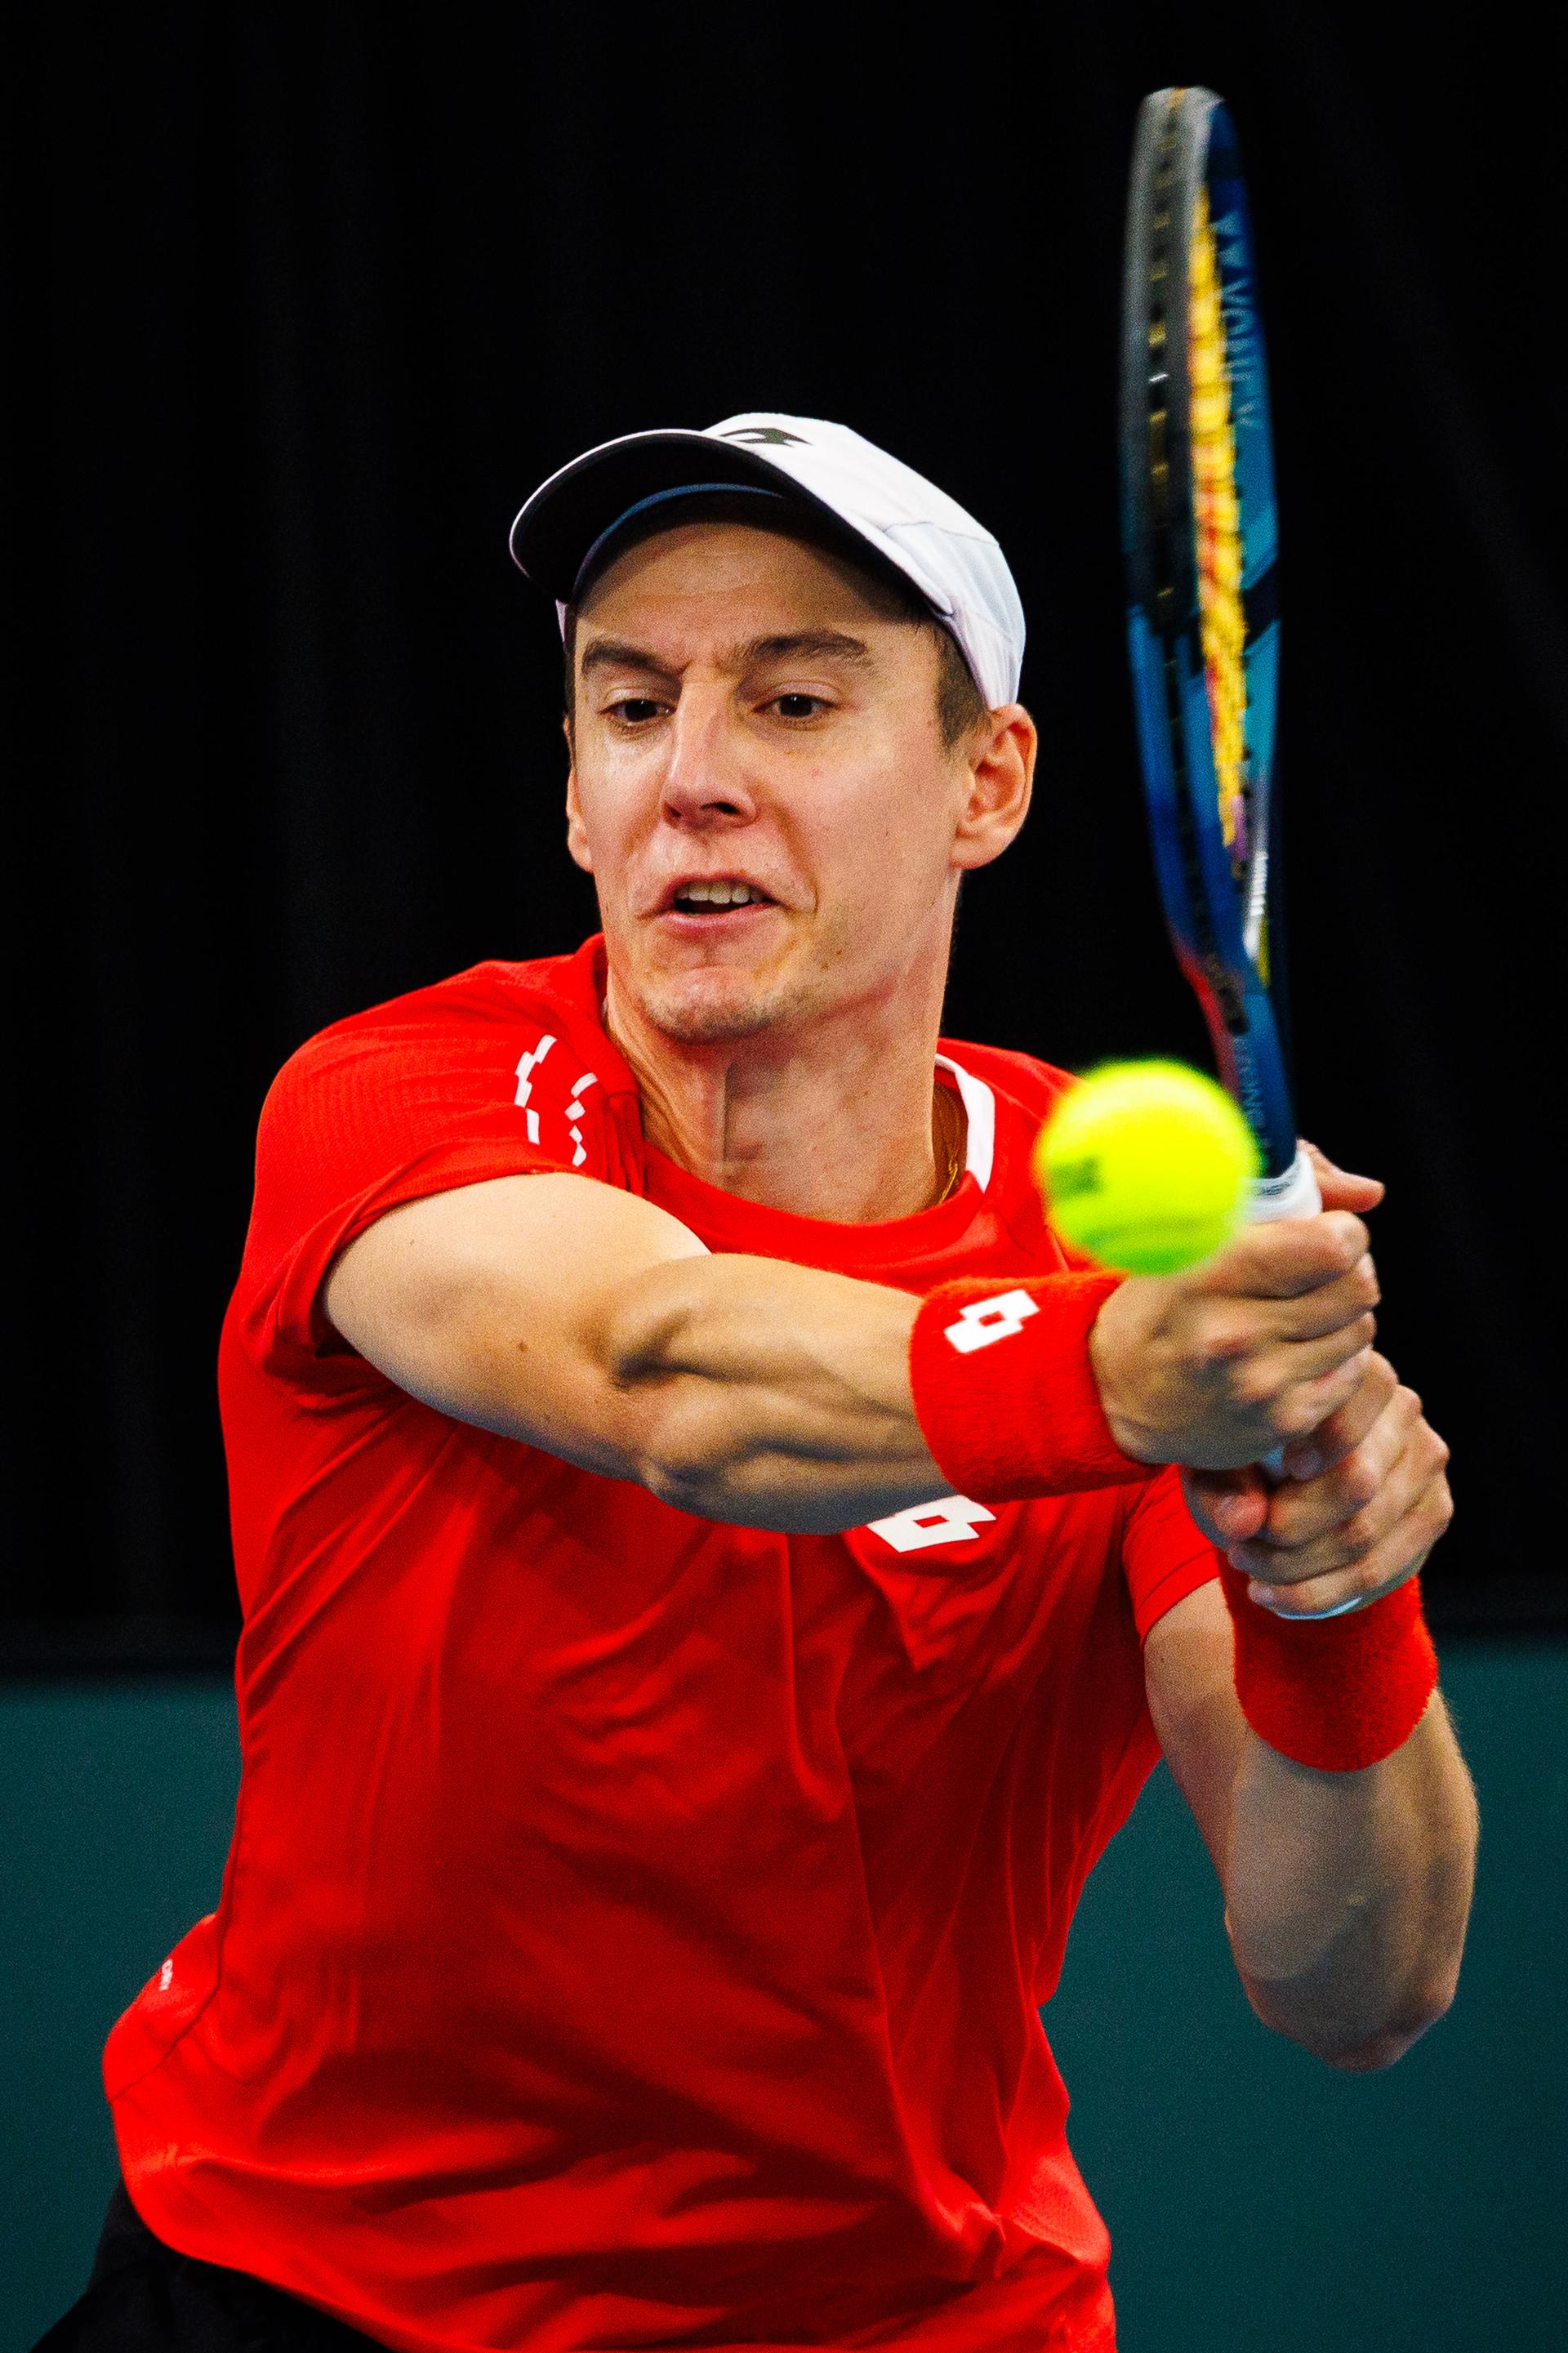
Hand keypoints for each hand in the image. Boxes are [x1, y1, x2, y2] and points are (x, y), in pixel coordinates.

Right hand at [1089, 1145, 1381, 1471]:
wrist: (1116, 1394)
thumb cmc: (1160, 1300)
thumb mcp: (1186, 1236)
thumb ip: (1277, 1199)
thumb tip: (1370, 1192)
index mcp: (1209, 1277)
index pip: (1331, 1247)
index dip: (1341, 1232)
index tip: (1324, 1232)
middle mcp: (1237, 1335)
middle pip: (1358, 1287)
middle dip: (1349, 1270)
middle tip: (1321, 1271)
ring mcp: (1262, 1385)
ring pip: (1362, 1330)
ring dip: (1342, 1315)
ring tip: (1301, 1312)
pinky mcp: (1282, 1421)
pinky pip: (1353, 1375)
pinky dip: (1336, 1357)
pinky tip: (1298, 1350)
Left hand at [1183, 1351, 1453, 1615]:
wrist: (1283, 1491)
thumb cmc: (1243, 1460)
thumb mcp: (1217, 1465)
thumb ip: (1221, 1488)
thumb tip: (1244, 1524)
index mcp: (1350, 1371)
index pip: (1351, 1404)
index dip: (1327, 1439)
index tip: (1288, 1469)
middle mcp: (1402, 1407)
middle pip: (1357, 1481)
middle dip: (1290, 1527)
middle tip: (1238, 1548)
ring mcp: (1425, 1460)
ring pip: (1365, 1532)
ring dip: (1298, 1567)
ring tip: (1248, 1571)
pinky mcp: (1434, 1510)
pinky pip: (1382, 1568)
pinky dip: (1322, 1593)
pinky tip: (1275, 1597)